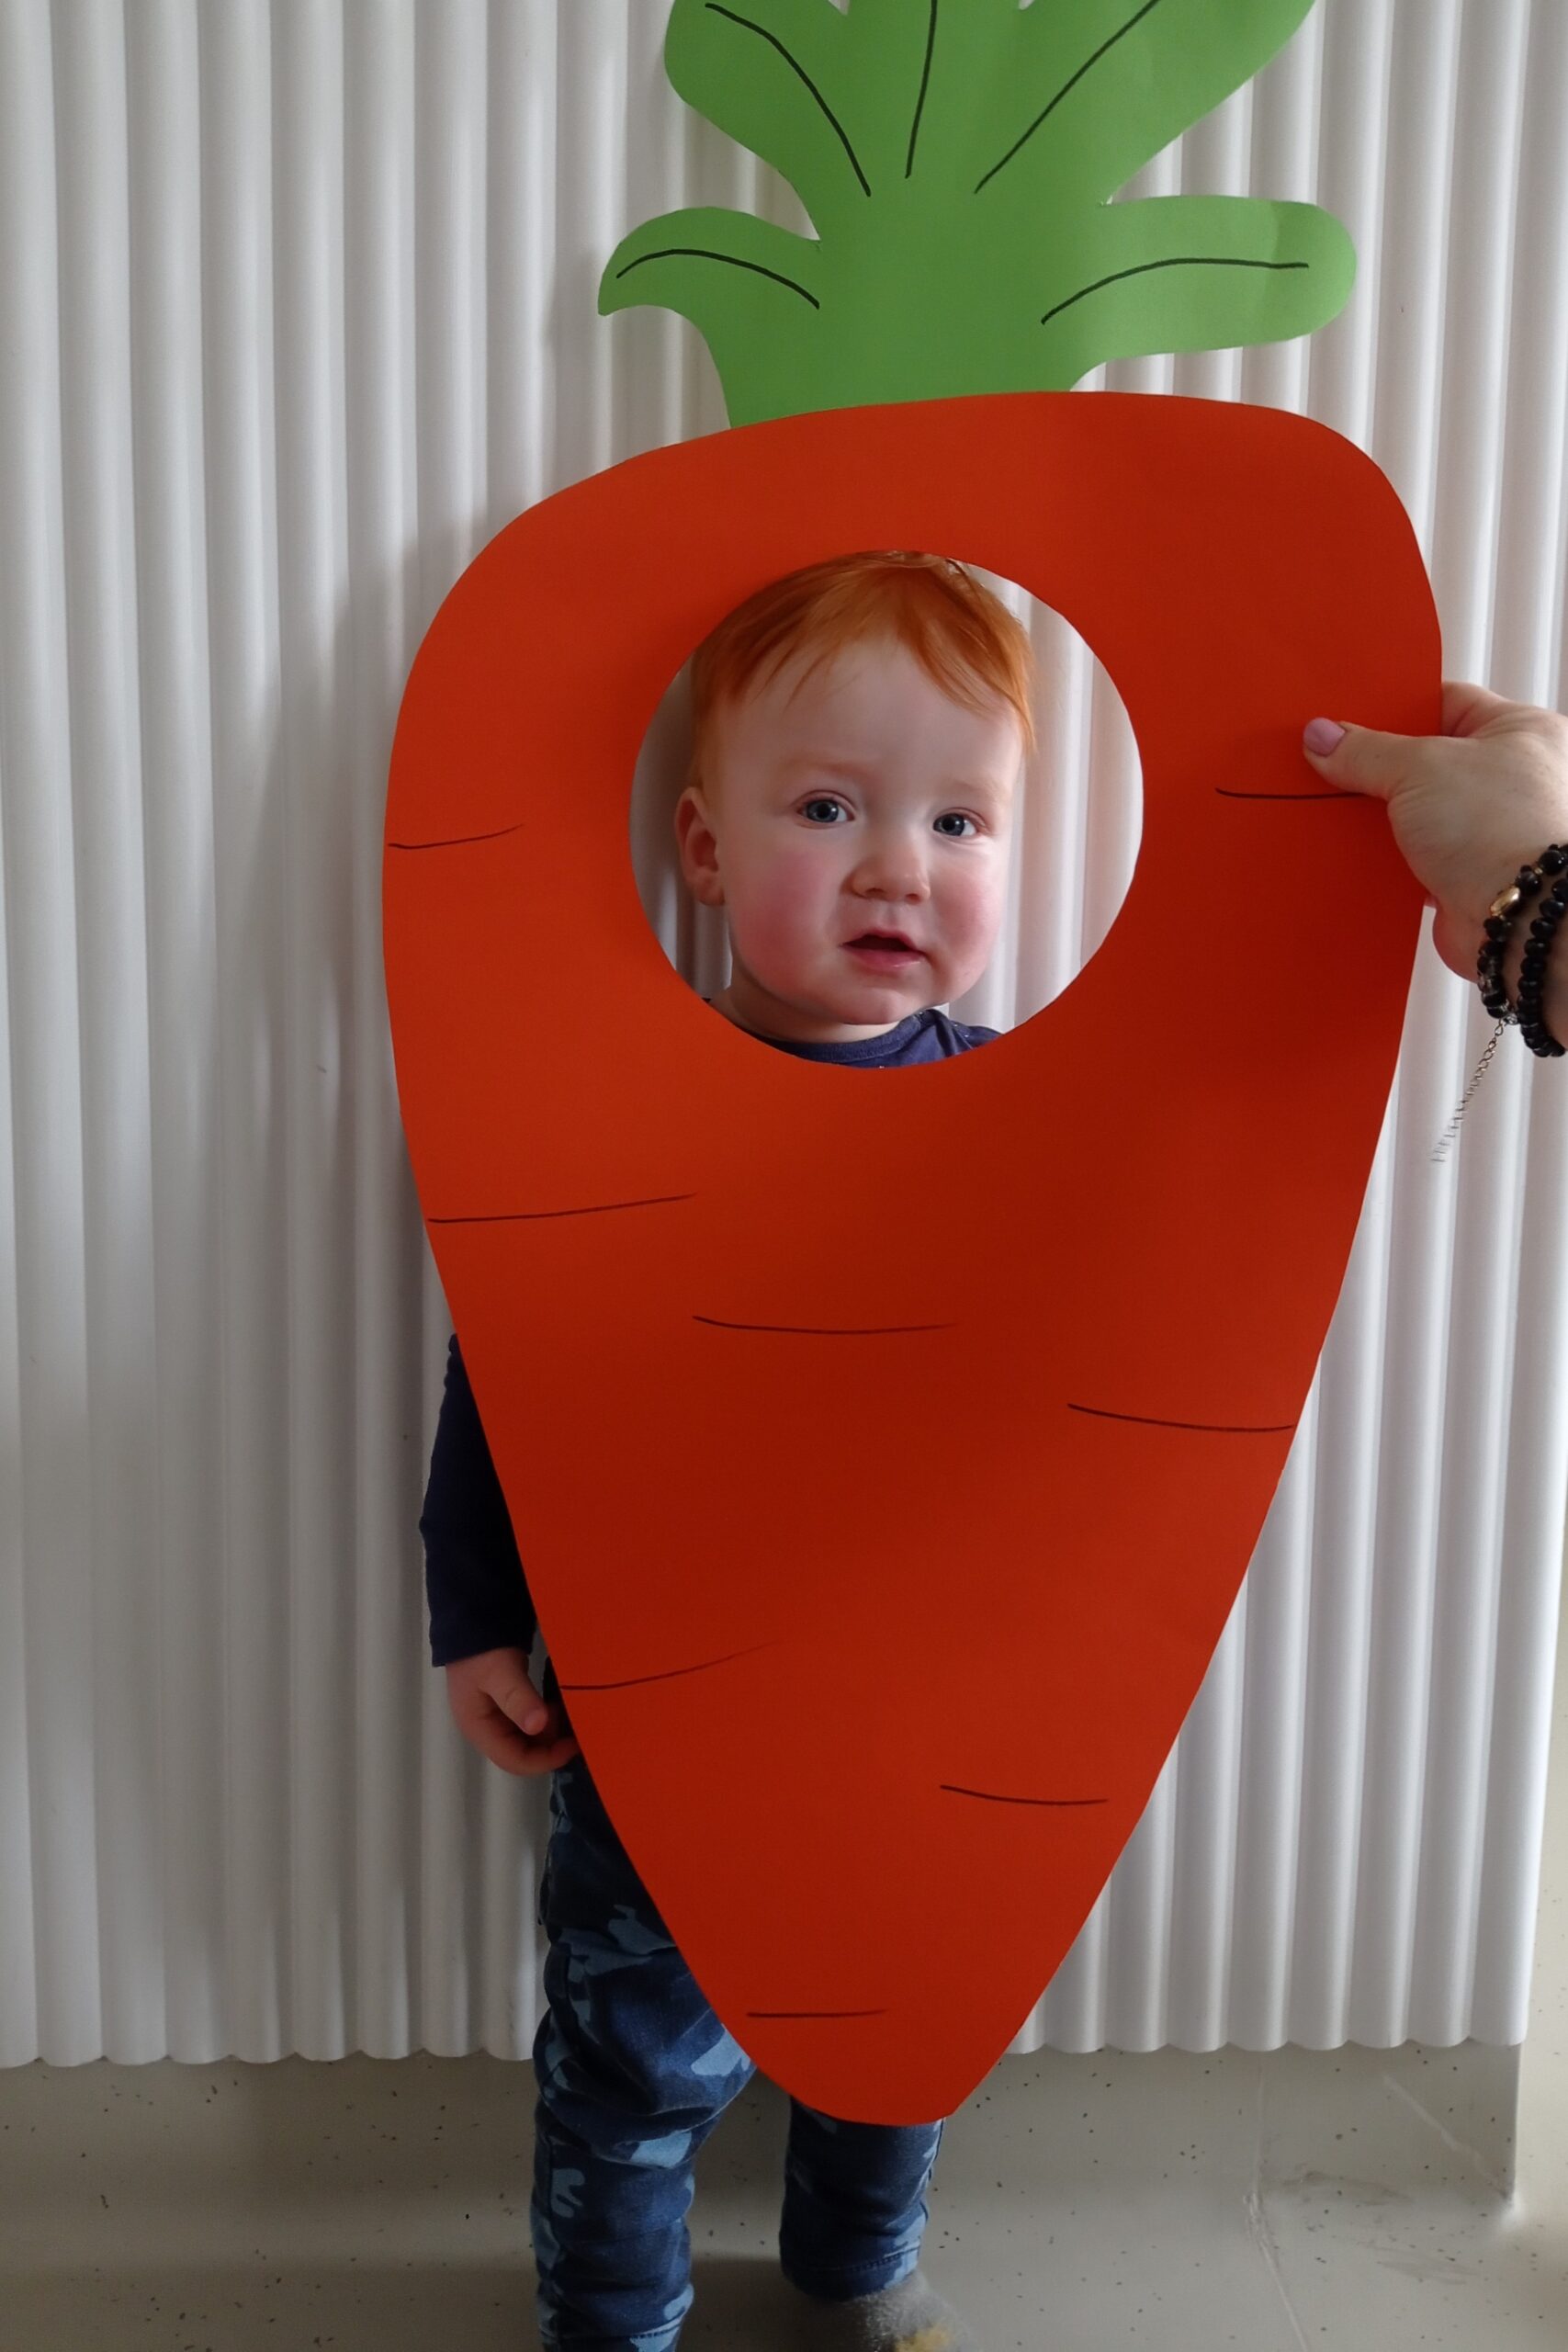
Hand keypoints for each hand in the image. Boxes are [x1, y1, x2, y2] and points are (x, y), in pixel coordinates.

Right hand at [445, 1646, 579, 1775]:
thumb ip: (518, 1699)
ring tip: (569, 1713)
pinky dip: (545, 1720)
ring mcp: (494, 1717)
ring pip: (527, 1739)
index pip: (514, 1761)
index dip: (546, 1759)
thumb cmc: (483, 1648)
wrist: (472, 1618)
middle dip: (550, 1746)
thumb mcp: (500, 1673)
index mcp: (479, 1729)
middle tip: (575, 1726)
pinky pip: (528, 1723)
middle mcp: (485, 1729)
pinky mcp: (504, 1704)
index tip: (574, 1745)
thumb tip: (538, 1725)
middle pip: (521, 1754)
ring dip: (549, 1734)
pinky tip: (558, 1705)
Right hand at [1302, 683, 1567, 981]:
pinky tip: (1354, 853)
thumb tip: (1325, 737)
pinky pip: (1412, 857)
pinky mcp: (1465, 874)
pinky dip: (1384, 858)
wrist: (1518, 918)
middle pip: (1426, 760)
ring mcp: (1488, 829)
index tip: (1349, 716)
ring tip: (1338, 810)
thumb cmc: (1504, 832)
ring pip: (1416, 812)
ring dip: (1379, 818)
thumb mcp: (1420, 768)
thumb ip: (1366, 751)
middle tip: (1335, 764)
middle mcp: (1509, 779)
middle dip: (1378, 767)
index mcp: (1518, 731)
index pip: (1445, 702)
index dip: (1394, 708)